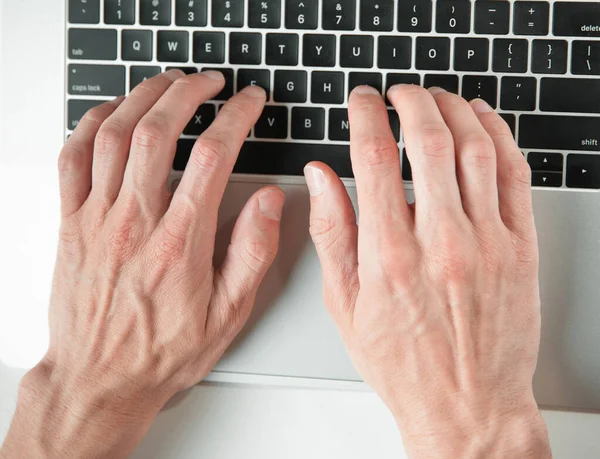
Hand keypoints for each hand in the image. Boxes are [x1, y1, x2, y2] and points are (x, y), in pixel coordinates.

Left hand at [1, 70, 283, 458]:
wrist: (100, 380)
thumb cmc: (162, 351)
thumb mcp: (228, 314)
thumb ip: (252, 252)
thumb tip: (271, 201)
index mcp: (180, 241)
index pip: (213, 156)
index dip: (237, 117)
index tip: (249, 102)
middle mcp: (135, 221)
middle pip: (159, 130)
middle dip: (190, 92)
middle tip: (211, 82)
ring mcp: (97, 218)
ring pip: (114, 134)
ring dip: (144, 97)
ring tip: (169, 82)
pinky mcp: (70, 224)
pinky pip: (72, 158)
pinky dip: (91, 123)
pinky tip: (112, 112)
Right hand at [304, 85, 550, 457]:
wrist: (466, 407)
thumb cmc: (403, 364)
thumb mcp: (346, 306)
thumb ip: (331, 234)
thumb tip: (319, 178)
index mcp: (388, 257)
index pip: (372, 159)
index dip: (364, 116)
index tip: (361, 101)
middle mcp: (440, 243)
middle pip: (427, 141)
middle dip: (410, 101)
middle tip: (398, 93)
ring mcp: (487, 244)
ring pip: (475, 149)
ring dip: (453, 109)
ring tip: (436, 99)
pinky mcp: (520, 249)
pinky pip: (515, 175)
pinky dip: (499, 136)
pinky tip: (483, 121)